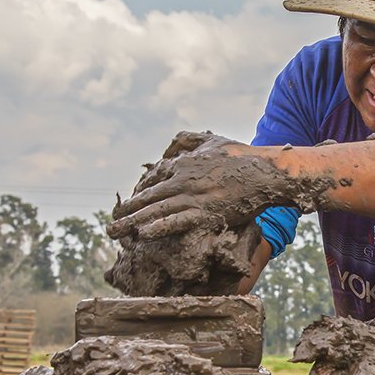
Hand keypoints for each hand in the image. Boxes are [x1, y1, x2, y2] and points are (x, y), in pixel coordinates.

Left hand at [107, 131, 283, 240]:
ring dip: (132, 222)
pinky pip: (177, 221)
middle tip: (110, 223)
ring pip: (156, 211)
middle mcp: (183, 180)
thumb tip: (167, 150)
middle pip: (147, 198)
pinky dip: (159, 227)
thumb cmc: (240, 155)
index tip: (128, 205)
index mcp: (183, 164)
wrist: (265, 172)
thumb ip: (187, 139)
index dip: (138, 194)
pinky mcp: (206, 213)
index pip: (152, 180)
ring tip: (114, 232)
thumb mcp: (211, 140)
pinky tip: (143, 234)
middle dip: (127, 211)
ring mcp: (193, 197)